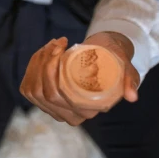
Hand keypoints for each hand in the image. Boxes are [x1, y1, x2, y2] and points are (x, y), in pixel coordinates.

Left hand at [19, 32, 138, 126]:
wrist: (104, 55)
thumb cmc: (115, 62)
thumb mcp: (126, 69)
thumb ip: (130, 81)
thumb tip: (132, 97)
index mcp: (85, 112)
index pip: (57, 96)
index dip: (51, 70)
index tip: (62, 46)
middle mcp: (67, 115)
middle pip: (42, 92)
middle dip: (44, 61)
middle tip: (59, 41)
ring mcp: (52, 109)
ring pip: (32, 90)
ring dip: (39, 61)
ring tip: (54, 43)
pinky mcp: (41, 99)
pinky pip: (27, 87)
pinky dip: (33, 65)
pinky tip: (45, 52)